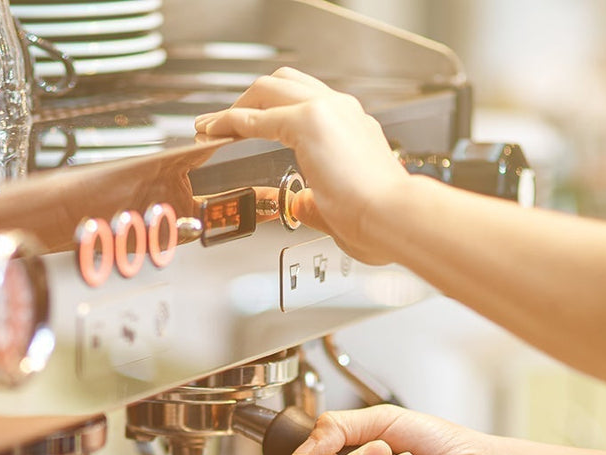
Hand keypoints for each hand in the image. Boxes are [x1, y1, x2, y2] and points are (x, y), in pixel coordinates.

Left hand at [194, 69, 411, 265]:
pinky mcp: (309, 121)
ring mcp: (326, 111)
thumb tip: (301, 202)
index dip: (273, 112)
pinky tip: (215, 132)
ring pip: (269, 89)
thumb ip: (317, 200)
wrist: (394, 215)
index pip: (306, 103)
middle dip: (250, 100)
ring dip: (237, 106)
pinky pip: (257, 116)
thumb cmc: (380, 219)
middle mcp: (342, 111)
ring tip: (211, 126)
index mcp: (353, 127)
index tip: (250, 126)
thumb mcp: (343, 207)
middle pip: (285, 83)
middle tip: (224, 122)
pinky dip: (231, 122)